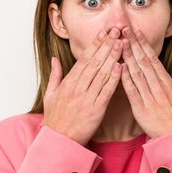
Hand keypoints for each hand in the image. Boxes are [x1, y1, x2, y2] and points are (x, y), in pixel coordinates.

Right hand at [43, 27, 123, 145]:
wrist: (59, 141)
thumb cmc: (55, 119)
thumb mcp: (49, 95)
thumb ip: (54, 75)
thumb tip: (54, 59)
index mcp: (68, 83)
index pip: (84, 59)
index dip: (95, 45)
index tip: (104, 33)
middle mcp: (77, 88)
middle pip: (95, 62)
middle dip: (107, 45)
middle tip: (117, 31)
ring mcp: (87, 98)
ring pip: (102, 74)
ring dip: (113, 57)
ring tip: (122, 43)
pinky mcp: (96, 110)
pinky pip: (107, 91)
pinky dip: (114, 78)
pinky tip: (121, 67)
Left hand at [120, 26, 171, 138]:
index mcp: (169, 83)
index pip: (154, 59)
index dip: (144, 44)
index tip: (136, 32)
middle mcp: (158, 88)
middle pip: (143, 62)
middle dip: (133, 44)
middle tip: (123, 30)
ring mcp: (149, 98)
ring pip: (136, 73)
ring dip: (126, 57)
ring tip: (119, 43)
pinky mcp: (140, 109)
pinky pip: (131, 91)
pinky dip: (124, 78)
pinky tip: (117, 67)